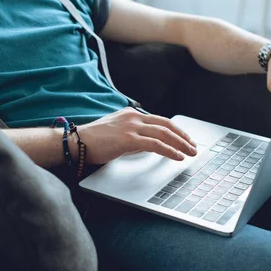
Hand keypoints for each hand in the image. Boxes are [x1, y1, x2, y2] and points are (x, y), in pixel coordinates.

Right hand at [77, 108, 197, 164]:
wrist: (76, 142)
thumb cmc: (93, 140)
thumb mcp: (117, 132)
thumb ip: (133, 135)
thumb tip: (148, 144)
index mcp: (131, 113)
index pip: (160, 120)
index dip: (176, 130)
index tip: (185, 139)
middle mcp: (133, 117)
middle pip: (166, 125)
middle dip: (183, 136)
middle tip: (193, 146)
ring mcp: (131, 126)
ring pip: (164, 133)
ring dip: (180, 144)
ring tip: (190, 152)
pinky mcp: (129, 139)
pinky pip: (155, 144)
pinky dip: (169, 151)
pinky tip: (177, 157)